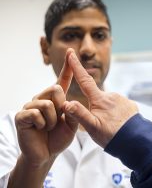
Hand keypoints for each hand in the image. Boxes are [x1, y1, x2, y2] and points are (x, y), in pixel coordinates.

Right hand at [14, 49, 77, 166]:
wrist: (46, 154)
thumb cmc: (59, 138)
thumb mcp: (72, 126)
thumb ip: (74, 113)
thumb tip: (69, 102)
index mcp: (57, 100)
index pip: (62, 80)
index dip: (68, 67)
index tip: (71, 52)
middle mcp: (43, 98)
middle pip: (55, 88)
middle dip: (61, 107)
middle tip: (57, 120)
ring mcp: (31, 106)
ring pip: (47, 103)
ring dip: (53, 120)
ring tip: (48, 127)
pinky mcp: (22, 115)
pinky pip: (36, 113)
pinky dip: (43, 124)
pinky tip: (39, 129)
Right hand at [63, 49, 137, 147]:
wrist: (136, 141)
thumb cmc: (112, 136)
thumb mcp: (92, 128)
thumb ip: (79, 114)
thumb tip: (66, 103)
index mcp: (100, 99)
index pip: (84, 80)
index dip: (76, 66)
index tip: (71, 53)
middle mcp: (112, 95)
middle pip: (96, 97)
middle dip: (94, 107)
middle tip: (100, 125)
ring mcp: (122, 99)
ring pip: (108, 103)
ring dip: (106, 112)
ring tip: (110, 128)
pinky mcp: (130, 105)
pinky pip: (119, 107)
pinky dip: (115, 114)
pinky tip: (118, 124)